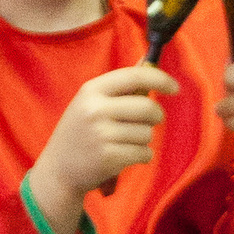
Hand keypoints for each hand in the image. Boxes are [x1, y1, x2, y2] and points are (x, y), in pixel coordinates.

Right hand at [28, 64, 176, 233]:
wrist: (58, 170)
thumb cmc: (80, 133)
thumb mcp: (90, 103)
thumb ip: (119, 87)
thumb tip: (149, 62)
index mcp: (91, 90)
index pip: (135, 76)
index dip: (160, 79)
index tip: (175, 88)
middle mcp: (95, 110)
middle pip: (147, 107)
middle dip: (156, 116)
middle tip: (151, 122)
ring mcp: (102, 135)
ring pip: (147, 133)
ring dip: (144, 139)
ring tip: (124, 143)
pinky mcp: (109, 158)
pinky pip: (144, 153)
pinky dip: (141, 156)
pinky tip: (124, 156)